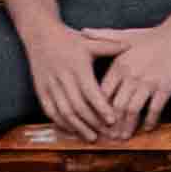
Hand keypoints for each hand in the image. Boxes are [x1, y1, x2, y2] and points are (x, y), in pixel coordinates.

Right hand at [27, 22, 131, 141]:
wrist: (39, 34)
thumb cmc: (69, 39)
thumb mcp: (90, 41)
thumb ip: (110, 46)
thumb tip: (130, 46)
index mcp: (77, 67)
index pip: (90, 92)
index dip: (101, 107)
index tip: (113, 120)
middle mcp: (62, 78)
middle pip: (78, 106)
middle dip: (93, 122)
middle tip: (107, 133)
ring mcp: (49, 85)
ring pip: (63, 111)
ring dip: (77, 127)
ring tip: (91, 137)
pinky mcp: (40, 89)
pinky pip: (49, 110)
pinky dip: (60, 123)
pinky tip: (72, 130)